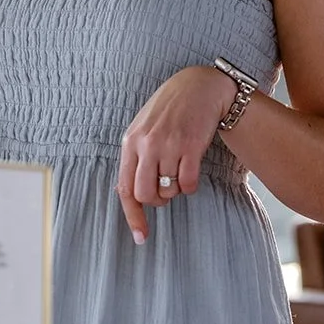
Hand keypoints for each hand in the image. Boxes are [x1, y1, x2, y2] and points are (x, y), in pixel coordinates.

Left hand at [115, 66, 236, 243]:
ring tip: (179, 168)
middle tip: (166, 189)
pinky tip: (191, 168)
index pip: (125, 188)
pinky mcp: (191, 146)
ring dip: (176, 188)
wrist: (199, 86)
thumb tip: (128, 192)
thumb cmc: (170, 109)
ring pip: (169, 191)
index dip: (132, 216)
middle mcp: (146, 145)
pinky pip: (188, 184)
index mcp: (130, 142)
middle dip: (157, 200)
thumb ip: (135, 156)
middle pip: (145, 194)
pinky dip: (191, 184)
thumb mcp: (144, 128)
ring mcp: (168, 145)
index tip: (141, 237)